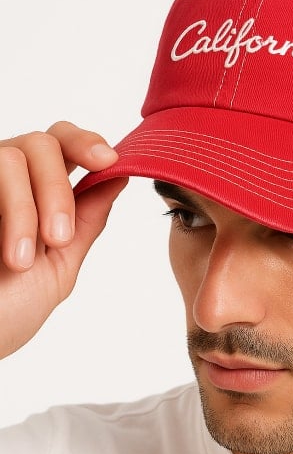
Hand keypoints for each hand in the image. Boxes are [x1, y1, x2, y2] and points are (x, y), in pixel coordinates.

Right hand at [0, 121, 127, 359]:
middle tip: (57, 239)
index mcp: (36, 192)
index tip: (109, 161)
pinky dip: (7, 214)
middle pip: (43, 142)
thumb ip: (86, 221)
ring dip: (26, 209)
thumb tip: (120, 177)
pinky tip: (7, 255)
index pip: (63, 143)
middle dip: (58, 189)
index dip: (87, 141)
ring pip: (11, 156)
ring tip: (21, 261)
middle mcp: (4, 179)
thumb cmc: (5, 311)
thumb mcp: (58, 266)